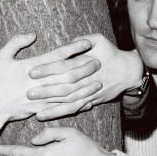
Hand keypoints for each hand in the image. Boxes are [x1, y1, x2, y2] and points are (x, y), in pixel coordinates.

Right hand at [0, 33, 101, 122]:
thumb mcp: (1, 57)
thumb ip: (16, 42)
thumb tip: (33, 34)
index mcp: (31, 67)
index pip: (57, 55)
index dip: (74, 48)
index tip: (87, 43)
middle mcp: (39, 82)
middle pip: (67, 74)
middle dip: (84, 68)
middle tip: (98, 62)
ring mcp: (41, 97)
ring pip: (69, 92)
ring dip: (85, 87)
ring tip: (98, 82)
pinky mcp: (42, 109)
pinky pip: (63, 107)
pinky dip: (77, 105)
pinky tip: (88, 102)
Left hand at [28, 33, 143, 119]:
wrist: (129, 72)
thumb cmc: (111, 53)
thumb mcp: (99, 39)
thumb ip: (81, 40)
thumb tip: (66, 43)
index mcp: (85, 62)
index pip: (63, 66)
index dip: (47, 69)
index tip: (32, 71)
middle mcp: (86, 79)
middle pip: (63, 86)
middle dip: (46, 90)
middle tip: (28, 92)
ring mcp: (88, 92)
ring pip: (67, 101)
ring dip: (50, 105)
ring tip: (33, 109)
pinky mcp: (90, 101)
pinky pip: (73, 109)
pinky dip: (58, 113)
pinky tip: (44, 115)